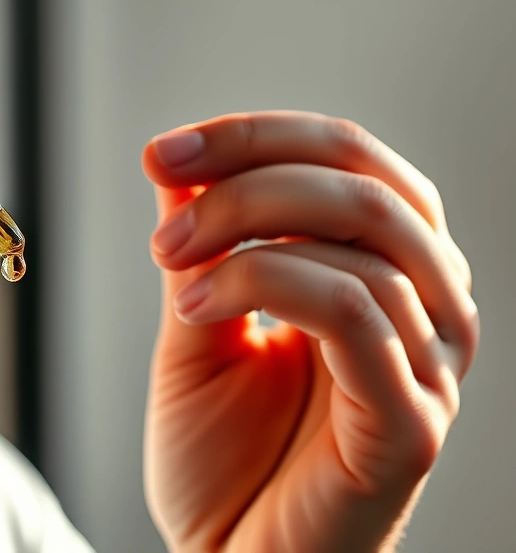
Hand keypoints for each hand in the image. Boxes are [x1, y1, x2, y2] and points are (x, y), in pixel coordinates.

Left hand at [141, 112, 478, 551]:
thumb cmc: (221, 455)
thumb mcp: (198, 327)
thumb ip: (203, 247)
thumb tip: (179, 163)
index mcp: (384, 270)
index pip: (347, 159)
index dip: (254, 137)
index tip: (164, 152)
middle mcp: (427, 305)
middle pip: (363, 184)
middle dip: (249, 177)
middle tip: (163, 209)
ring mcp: (429, 365)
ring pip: (364, 238)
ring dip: (245, 233)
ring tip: (170, 265)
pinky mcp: (411, 422)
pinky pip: (360, 314)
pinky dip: (271, 285)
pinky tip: (199, 305)